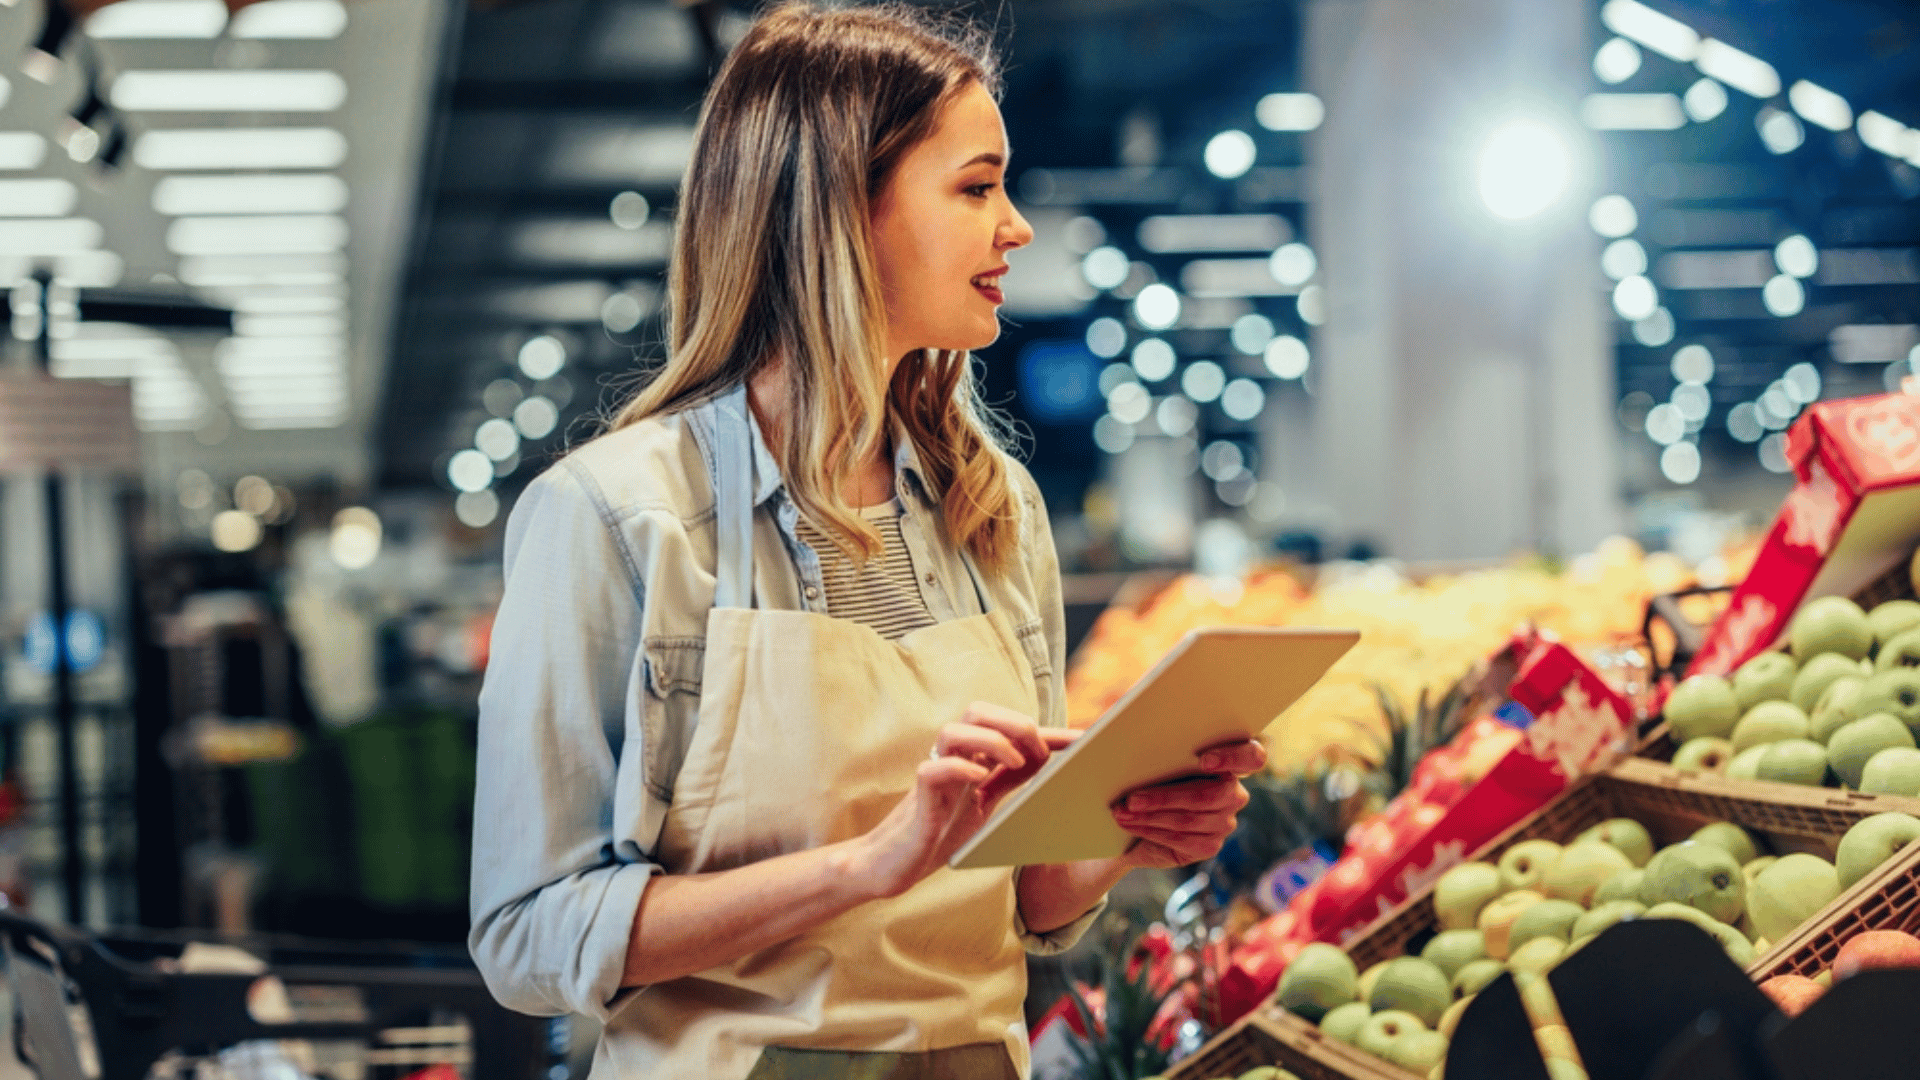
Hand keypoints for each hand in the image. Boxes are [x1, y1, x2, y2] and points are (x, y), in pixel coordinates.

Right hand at [850, 703, 1078, 898]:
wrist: (898, 863)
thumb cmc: (942, 831)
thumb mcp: (987, 804)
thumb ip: (1011, 781)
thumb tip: (1054, 767)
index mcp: (972, 757)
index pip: (1011, 732)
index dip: (1050, 732)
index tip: (1086, 740)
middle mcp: (952, 757)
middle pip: (978, 711)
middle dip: (1014, 724)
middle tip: (1040, 752)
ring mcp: (933, 773)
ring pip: (953, 730)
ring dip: (990, 740)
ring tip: (1016, 763)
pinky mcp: (918, 796)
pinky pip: (933, 769)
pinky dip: (959, 769)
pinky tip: (980, 780)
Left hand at [1110, 738, 1266, 869]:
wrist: (1135, 819)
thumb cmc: (1145, 777)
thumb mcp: (1151, 758)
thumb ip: (1158, 748)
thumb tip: (1131, 742)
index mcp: (1228, 760)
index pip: (1252, 756)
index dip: (1234, 757)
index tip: (1204, 761)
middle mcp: (1233, 792)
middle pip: (1210, 795)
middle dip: (1166, 796)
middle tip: (1132, 799)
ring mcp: (1224, 821)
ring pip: (1189, 819)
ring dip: (1150, 816)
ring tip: (1122, 812)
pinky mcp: (1209, 845)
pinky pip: (1181, 839)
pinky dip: (1151, 831)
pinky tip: (1130, 825)